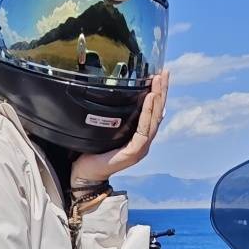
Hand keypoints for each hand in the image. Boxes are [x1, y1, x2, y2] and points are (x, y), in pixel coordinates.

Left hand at [71, 70, 168, 188]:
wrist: (83, 175)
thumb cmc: (92, 153)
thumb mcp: (105, 130)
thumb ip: (115, 117)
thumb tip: (116, 98)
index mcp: (138, 137)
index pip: (153, 112)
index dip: (158, 94)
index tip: (161, 75)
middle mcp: (143, 142)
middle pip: (157, 114)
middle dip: (162, 92)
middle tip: (165, 73)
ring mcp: (140, 148)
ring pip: (153, 120)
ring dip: (157, 99)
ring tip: (159, 82)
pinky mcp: (134, 153)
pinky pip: (143, 131)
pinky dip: (147, 114)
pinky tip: (149, 100)